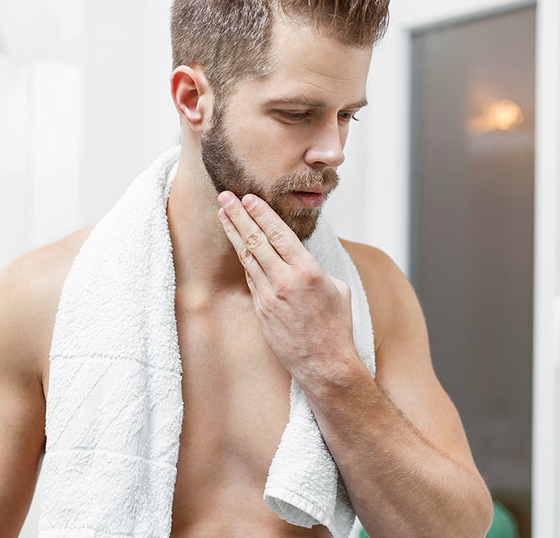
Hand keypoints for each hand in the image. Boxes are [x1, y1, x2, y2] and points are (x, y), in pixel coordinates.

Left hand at [216, 191, 354, 382]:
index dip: (261, 213)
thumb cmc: (336, 325)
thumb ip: (314, 267)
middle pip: (256, 240)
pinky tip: (237, 244)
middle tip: (225, 196)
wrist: (324, 363)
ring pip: (247, 257)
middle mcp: (285, 280)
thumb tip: (300, 256)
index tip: (248, 197)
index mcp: (307, 271)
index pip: (278, 234)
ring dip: (234, 233)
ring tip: (222, 214)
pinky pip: (251, 277)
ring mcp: (269, 296)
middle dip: (238, 216)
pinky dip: (244, 258)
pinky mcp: (261, 310)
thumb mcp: (337, 288)